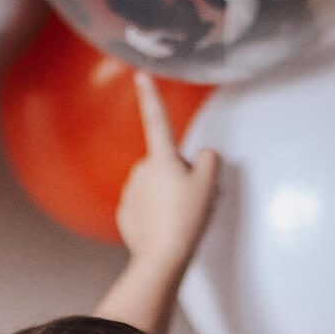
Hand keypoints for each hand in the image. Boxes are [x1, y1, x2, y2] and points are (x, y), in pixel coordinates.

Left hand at [115, 72, 219, 273]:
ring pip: (155, 186)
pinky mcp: (125, 214)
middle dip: (179, 176)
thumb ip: (209, 161)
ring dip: (168, 196)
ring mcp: (130, 192)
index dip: (151, 96)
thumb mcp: (209, 186)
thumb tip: (203, 157)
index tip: (140, 76)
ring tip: (180, 218)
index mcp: (161, 159)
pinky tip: (165, 228)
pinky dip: (155, 214)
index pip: (157, 121)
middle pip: (166, 164)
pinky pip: (144, 207)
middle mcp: (141, 170)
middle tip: (193, 199)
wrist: (161, 258)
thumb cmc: (186, 220)